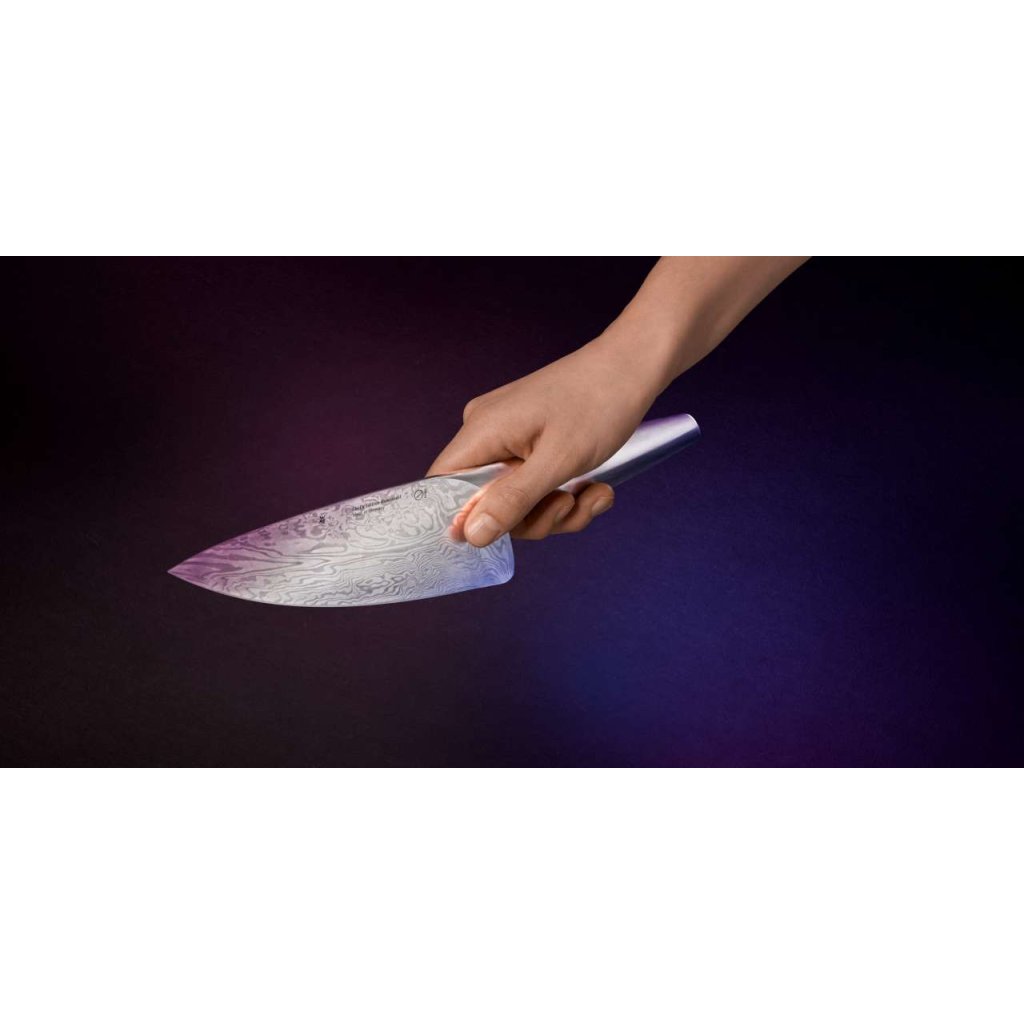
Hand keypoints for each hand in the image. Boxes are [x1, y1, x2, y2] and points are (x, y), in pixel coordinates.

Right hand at [426, 337, 660, 546]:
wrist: (633, 367)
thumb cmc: (598, 402)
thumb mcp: (557, 462)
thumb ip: (511, 501)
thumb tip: (469, 535)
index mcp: (481, 432)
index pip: (442, 488)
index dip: (467, 520)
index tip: (508, 531)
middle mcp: (487, 434)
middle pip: (486, 503)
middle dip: (533, 516)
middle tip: (569, 505)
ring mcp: (509, 438)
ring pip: (517, 500)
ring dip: (557, 509)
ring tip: (594, 494)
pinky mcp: (530, 443)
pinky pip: (534, 485)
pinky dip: (564, 494)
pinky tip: (594, 487)